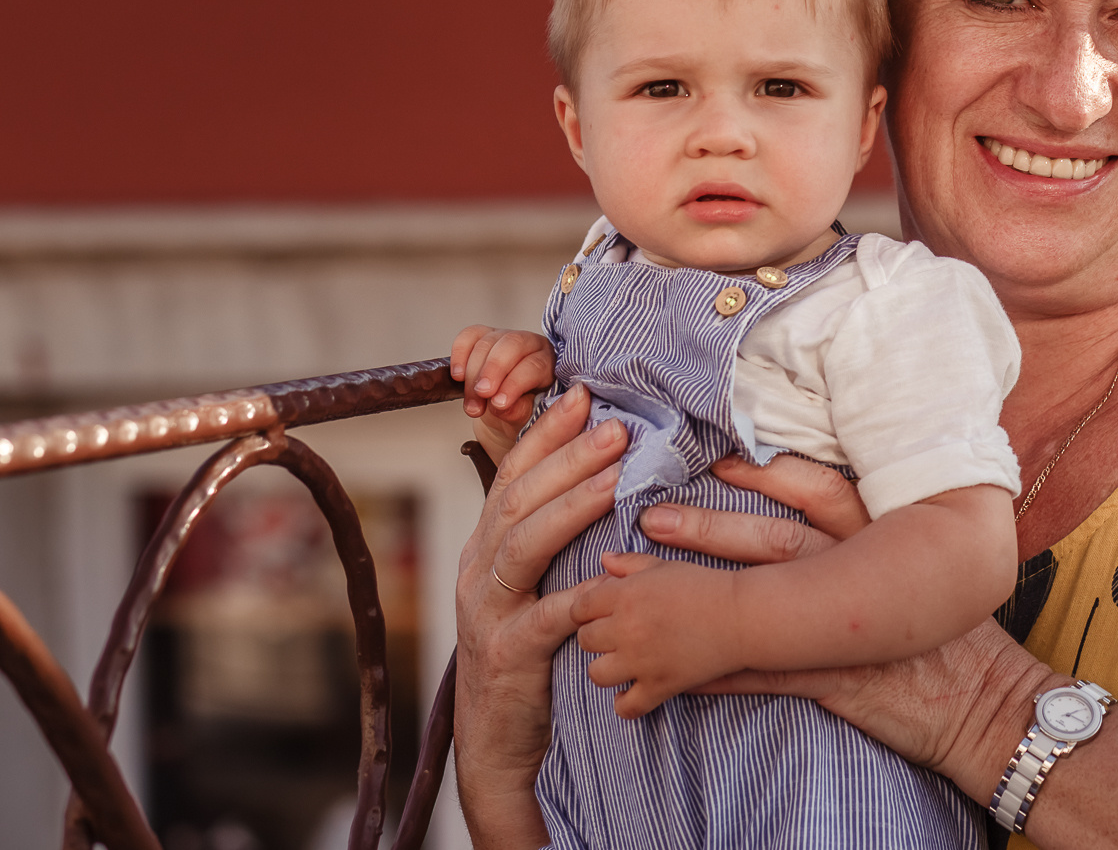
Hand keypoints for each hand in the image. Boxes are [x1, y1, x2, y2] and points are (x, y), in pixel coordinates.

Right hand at [452, 325, 555, 462]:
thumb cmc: (522, 413)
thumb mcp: (527, 420)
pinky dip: (460, 354)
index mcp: (550, 364)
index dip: (515, 384)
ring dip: (473, 373)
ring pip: (488, 342)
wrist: (506, 412)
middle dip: (493, 370)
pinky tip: (458, 376)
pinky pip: (469, 336)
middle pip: (512, 345)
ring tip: (472, 403)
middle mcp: (531, 345)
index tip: (499, 404)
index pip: (534, 366)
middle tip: (482, 394)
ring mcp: (506, 338)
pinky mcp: (483, 337)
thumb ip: (520, 412)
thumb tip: (503, 406)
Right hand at [452, 384, 624, 846]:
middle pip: (518, 499)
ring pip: (524, 544)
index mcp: (486, 548)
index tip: (584, 394)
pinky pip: (544, 618)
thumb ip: (552, 537)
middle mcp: (479, 571)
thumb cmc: (529, 654)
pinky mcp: (510, 655)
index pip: (511, 475)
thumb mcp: (532, 587)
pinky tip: (610, 574)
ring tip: (617, 474)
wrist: (498, 744)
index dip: (545, 433)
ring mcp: (489, 613)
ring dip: (572, 504)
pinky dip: (577, 595)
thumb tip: (598, 475)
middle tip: (615, 425)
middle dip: (567, 456)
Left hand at [572, 555, 744, 716]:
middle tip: (617, 635)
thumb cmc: (705, 586)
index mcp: (625, 594)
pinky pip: (627, 707)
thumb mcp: (665, 567)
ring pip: (597, 674)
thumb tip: (603, 559)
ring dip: (607, 668)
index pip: (580, 608)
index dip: (588, 611)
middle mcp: (627, 628)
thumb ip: (630, 563)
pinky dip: (626, 704)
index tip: (601, 613)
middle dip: (597, 637)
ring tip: (623, 662)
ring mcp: (641, 661)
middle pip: (585, 641)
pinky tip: (633, 692)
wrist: (742, 616)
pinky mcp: (660, 686)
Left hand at [636, 455, 1051, 795]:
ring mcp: (844, 629)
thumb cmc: (960, 638)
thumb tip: (848, 499)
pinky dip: (721, 672)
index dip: (764, 473)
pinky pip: (767, 675)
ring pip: (760, 601)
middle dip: (709, 528)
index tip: (717, 458)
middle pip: (773, 540)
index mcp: (880, 541)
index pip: (816, 491)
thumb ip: (890, 531)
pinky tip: (681, 671)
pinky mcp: (835, 679)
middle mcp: (857, 576)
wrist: (989, 703)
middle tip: (651, 516)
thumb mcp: (932, 567)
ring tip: (643, 584)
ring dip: (698, 591)